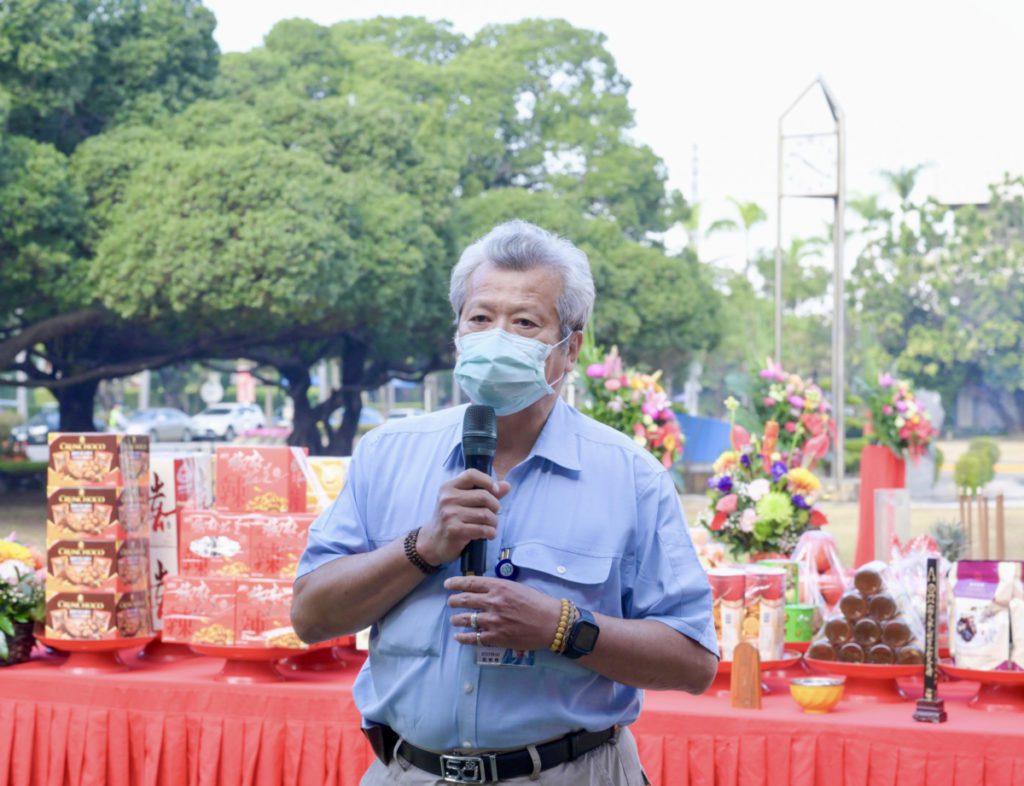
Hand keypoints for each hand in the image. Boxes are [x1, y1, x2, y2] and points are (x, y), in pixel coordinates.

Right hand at [416, 470, 510, 565]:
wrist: (432, 542)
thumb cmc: (451, 519)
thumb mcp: (463, 501)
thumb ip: (485, 492)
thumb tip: (506, 486)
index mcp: (449, 487)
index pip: (471, 474)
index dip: (488, 481)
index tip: (496, 491)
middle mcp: (448, 498)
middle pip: (484, 496)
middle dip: (495, 506)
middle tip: (493, 513)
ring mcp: (450, 514)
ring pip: (485, 514)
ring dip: (494, 522)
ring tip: (490, 525)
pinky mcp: (454, 530)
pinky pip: (482, 529)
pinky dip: (490, 533)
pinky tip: (488, 534)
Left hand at [445, 576, 561, 650]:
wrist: (551, 623)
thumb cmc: (538, 603)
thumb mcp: (518, 587)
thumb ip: (500, 588)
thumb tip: (486, 590)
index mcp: (499, 587)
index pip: (471, 583)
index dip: (456, 583)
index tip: (448, 584)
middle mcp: (493, 602)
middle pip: (465, 600)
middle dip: (454, 601)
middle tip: (451, 602)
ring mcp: (493, 621)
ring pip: (466, 619)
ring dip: (457, 619)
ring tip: (454, 619)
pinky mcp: (496, 637)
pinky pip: (474, 638)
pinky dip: (463, 637)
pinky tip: (459, 636)